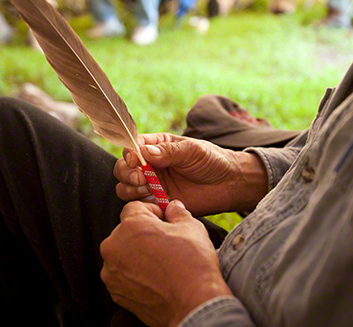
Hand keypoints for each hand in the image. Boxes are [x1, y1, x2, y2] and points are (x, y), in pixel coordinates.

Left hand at [100, 200, 232, 326]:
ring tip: (160, 266)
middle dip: (142, 235)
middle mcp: (114, 246)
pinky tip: (153, 281)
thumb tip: (173, 207)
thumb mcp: (192, 228)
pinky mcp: (115, 291)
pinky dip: (134, 277)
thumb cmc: (193, 266)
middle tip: (164, 246)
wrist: (194, 305)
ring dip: (136, 256)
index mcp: (130, 225)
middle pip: (125, 232)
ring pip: (122, 255)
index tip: (163, 222)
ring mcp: (112, 271)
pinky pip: (121, 276)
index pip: (134, 208)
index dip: (151, 213)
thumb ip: (178, 212)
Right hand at [113, 134, 266, 215]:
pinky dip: (140, 204)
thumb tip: (144, 152)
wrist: (230, 185)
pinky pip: (139, 205)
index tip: (135, 160)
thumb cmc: (212, 161)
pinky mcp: (158, 203)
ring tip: (147, 189)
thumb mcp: (192, 151)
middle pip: (123, 168)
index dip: (129, 153)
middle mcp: (149, 166)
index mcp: (155, 147)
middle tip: (141, 178)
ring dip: (130, 188)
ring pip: (125, 186)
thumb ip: (169, 152)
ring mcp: (152, 185)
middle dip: (127, 173)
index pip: (132, 146)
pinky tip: (154, 203)